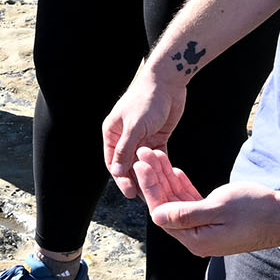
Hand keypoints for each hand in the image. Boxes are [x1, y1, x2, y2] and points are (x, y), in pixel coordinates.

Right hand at [100, 59, 186, 196]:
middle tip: (146, 198)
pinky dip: (160, 167)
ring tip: (157, 192)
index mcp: (112, 133)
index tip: (130, 192)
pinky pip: (157, 156)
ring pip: (143, 163)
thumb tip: (117, 171)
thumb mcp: (134, 126)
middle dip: (135, 181)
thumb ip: (125, 149)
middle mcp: (125, 137)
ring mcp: (141, 138)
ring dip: (148, 176)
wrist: (168, 80)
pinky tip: (166, 179)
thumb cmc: (146, 99)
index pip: (114, 162)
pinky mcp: (157, 136)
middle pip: (128, 165)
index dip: (121, 179)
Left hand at [137, 153, 279, 255]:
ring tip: (155, 156)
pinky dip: (183, 187)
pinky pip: (192, 203)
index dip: (150, 187)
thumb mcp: (220, 208)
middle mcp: (198, 238)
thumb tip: (156, 216)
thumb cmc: (257, 210)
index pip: (163, 212)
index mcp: (196, 240)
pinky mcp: (215, 221)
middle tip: (144, 153)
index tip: (141, 164)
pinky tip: (174, 171)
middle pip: (167, 206)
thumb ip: (186, 213)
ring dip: (166, 179)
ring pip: (178, 202)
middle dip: (154, 179)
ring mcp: (206, 230)